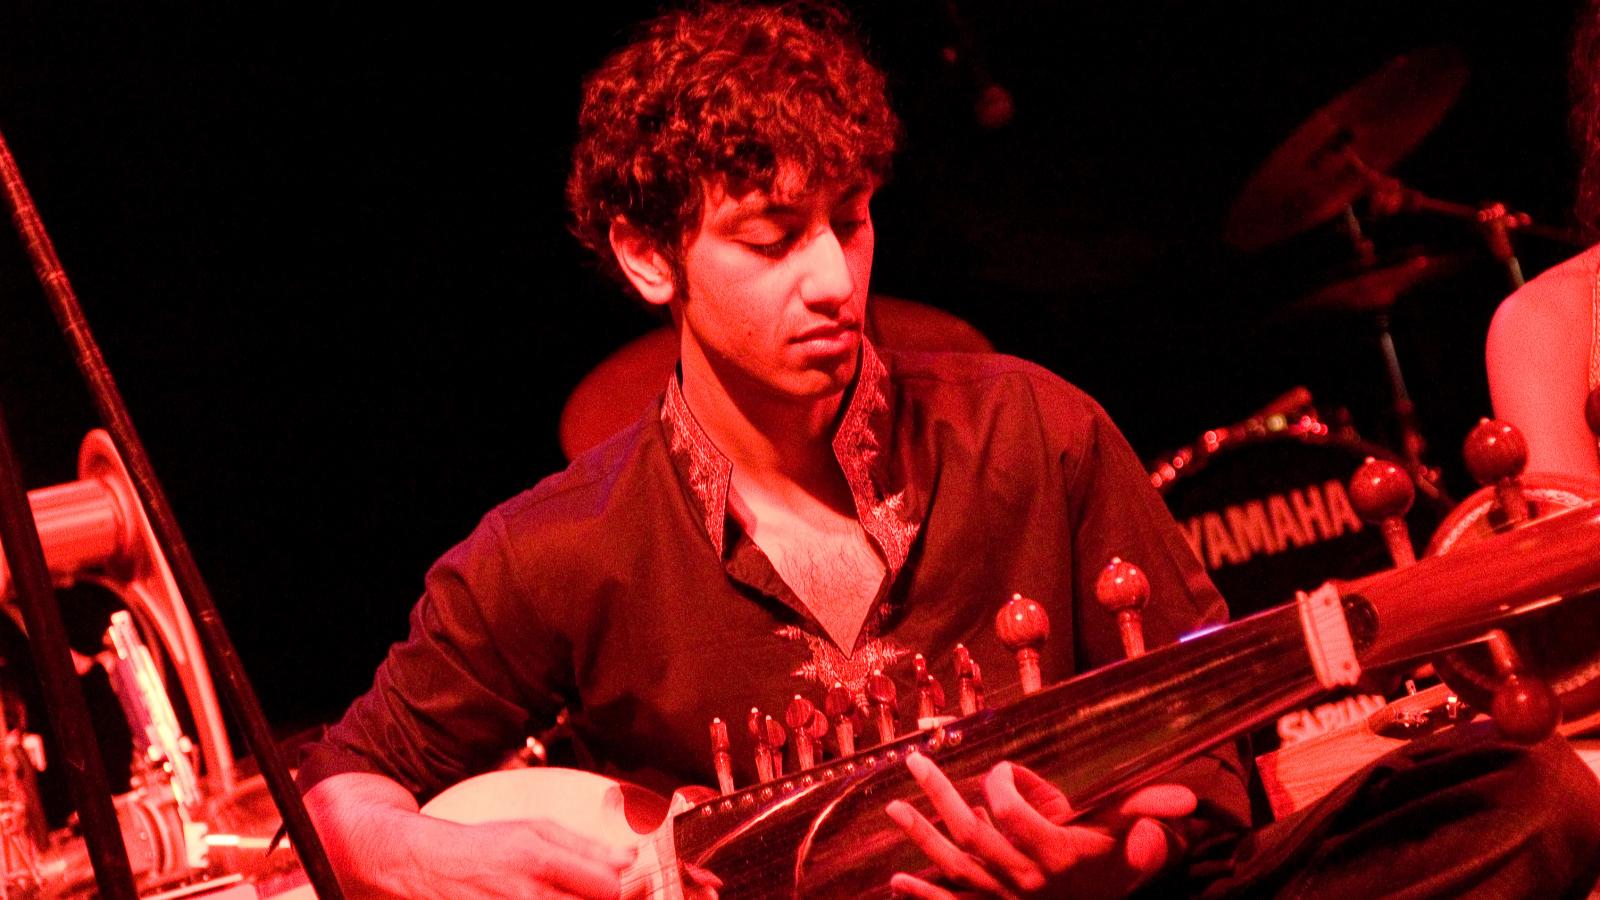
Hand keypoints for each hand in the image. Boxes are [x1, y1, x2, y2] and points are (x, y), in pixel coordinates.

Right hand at [304, 773, 636, 898]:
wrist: (421, 865)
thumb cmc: (482, 846)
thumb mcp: (534, 830)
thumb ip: (586, 846)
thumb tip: (630, 856)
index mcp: (540, 860)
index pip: (608, 888)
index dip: (624, 891)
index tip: (628, 887)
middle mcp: (526, 895)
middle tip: (594, 894)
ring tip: (559, 895)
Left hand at [884, 753, 1194, 897]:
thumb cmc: (1111, 879)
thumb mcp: (1134, 846)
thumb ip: (1149, 815)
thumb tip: (1184, 802)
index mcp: (1055, 854)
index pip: (1015, 816)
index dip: (1003, 788)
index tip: (999, 768)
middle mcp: (1022, 878)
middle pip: (972, 834)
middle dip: (940, 795)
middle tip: (914, 761)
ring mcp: (1001, 898)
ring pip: (953, 866)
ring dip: (920, 836)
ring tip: (891, 807)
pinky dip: (922, 896)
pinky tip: (896, 881)